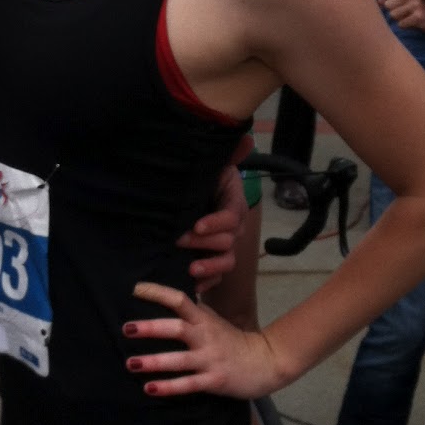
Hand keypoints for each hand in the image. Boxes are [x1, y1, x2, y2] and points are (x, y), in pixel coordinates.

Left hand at [123, 281, 283, 398]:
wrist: (267, 362)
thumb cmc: (233, 340)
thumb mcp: (213, 320)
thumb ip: (192, 311)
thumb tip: (167, 298)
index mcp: (204, 320)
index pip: (180, 300)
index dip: (158, 293)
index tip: (135, 289)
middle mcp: (206, 337)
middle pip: (177, 328)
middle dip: (151, 328)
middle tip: (126, 328)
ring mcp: (210, 359)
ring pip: (179, 360)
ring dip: (154, 361)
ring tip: (130, 363)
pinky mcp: (214, 380)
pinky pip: (188, 384)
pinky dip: (168, 387)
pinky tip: (149, 388)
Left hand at [176, 158, 247, 295]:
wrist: (189, 199)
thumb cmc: (200, 182)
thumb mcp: (212, 167)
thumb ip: (229, 155)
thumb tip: (246, 139)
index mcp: (233, 203)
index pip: (231, 216)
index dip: (216, 222)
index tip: (196, 225)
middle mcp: (233, 228)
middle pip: (227, 241)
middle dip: (203, 243)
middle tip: (178, 240)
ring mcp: (224, 246)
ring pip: (226, 261)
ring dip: (209, 267)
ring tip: (190, 269)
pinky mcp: (212, 261)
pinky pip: (216, 277)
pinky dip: (205, 283)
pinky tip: (191, 286)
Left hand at [380, 0, 424, 33]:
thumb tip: (378, 1)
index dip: (393, 2)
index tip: (405, 4)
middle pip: (389, 5)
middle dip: (396, 11)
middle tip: (410, 13)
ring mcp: (416, 4)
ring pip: (393, 15)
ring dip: (402, 19)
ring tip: (415, 17)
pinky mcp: (419, 17)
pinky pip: (401, 24)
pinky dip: (408, 26)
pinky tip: (419, 23)